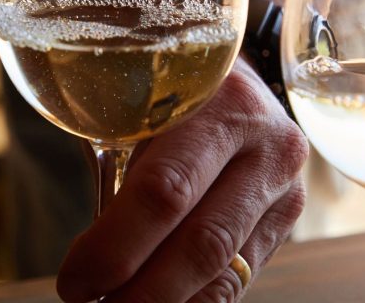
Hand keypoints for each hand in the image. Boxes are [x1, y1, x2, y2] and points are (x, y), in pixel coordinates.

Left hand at [56, 57, 308, 301]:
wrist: (237, 83)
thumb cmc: (168, 94)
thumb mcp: (144, 105)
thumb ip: (121, 162)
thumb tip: (87, 256)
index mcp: (219, 102)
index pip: (165, 189)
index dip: (116, 245)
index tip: (76, 279)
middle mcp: (265, 143)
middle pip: (201, 240)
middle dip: (141, 290)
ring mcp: (285, 185)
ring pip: (224, 268)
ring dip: (167, 301)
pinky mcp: (288, 217)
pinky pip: (240, 275)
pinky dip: (193, 300)